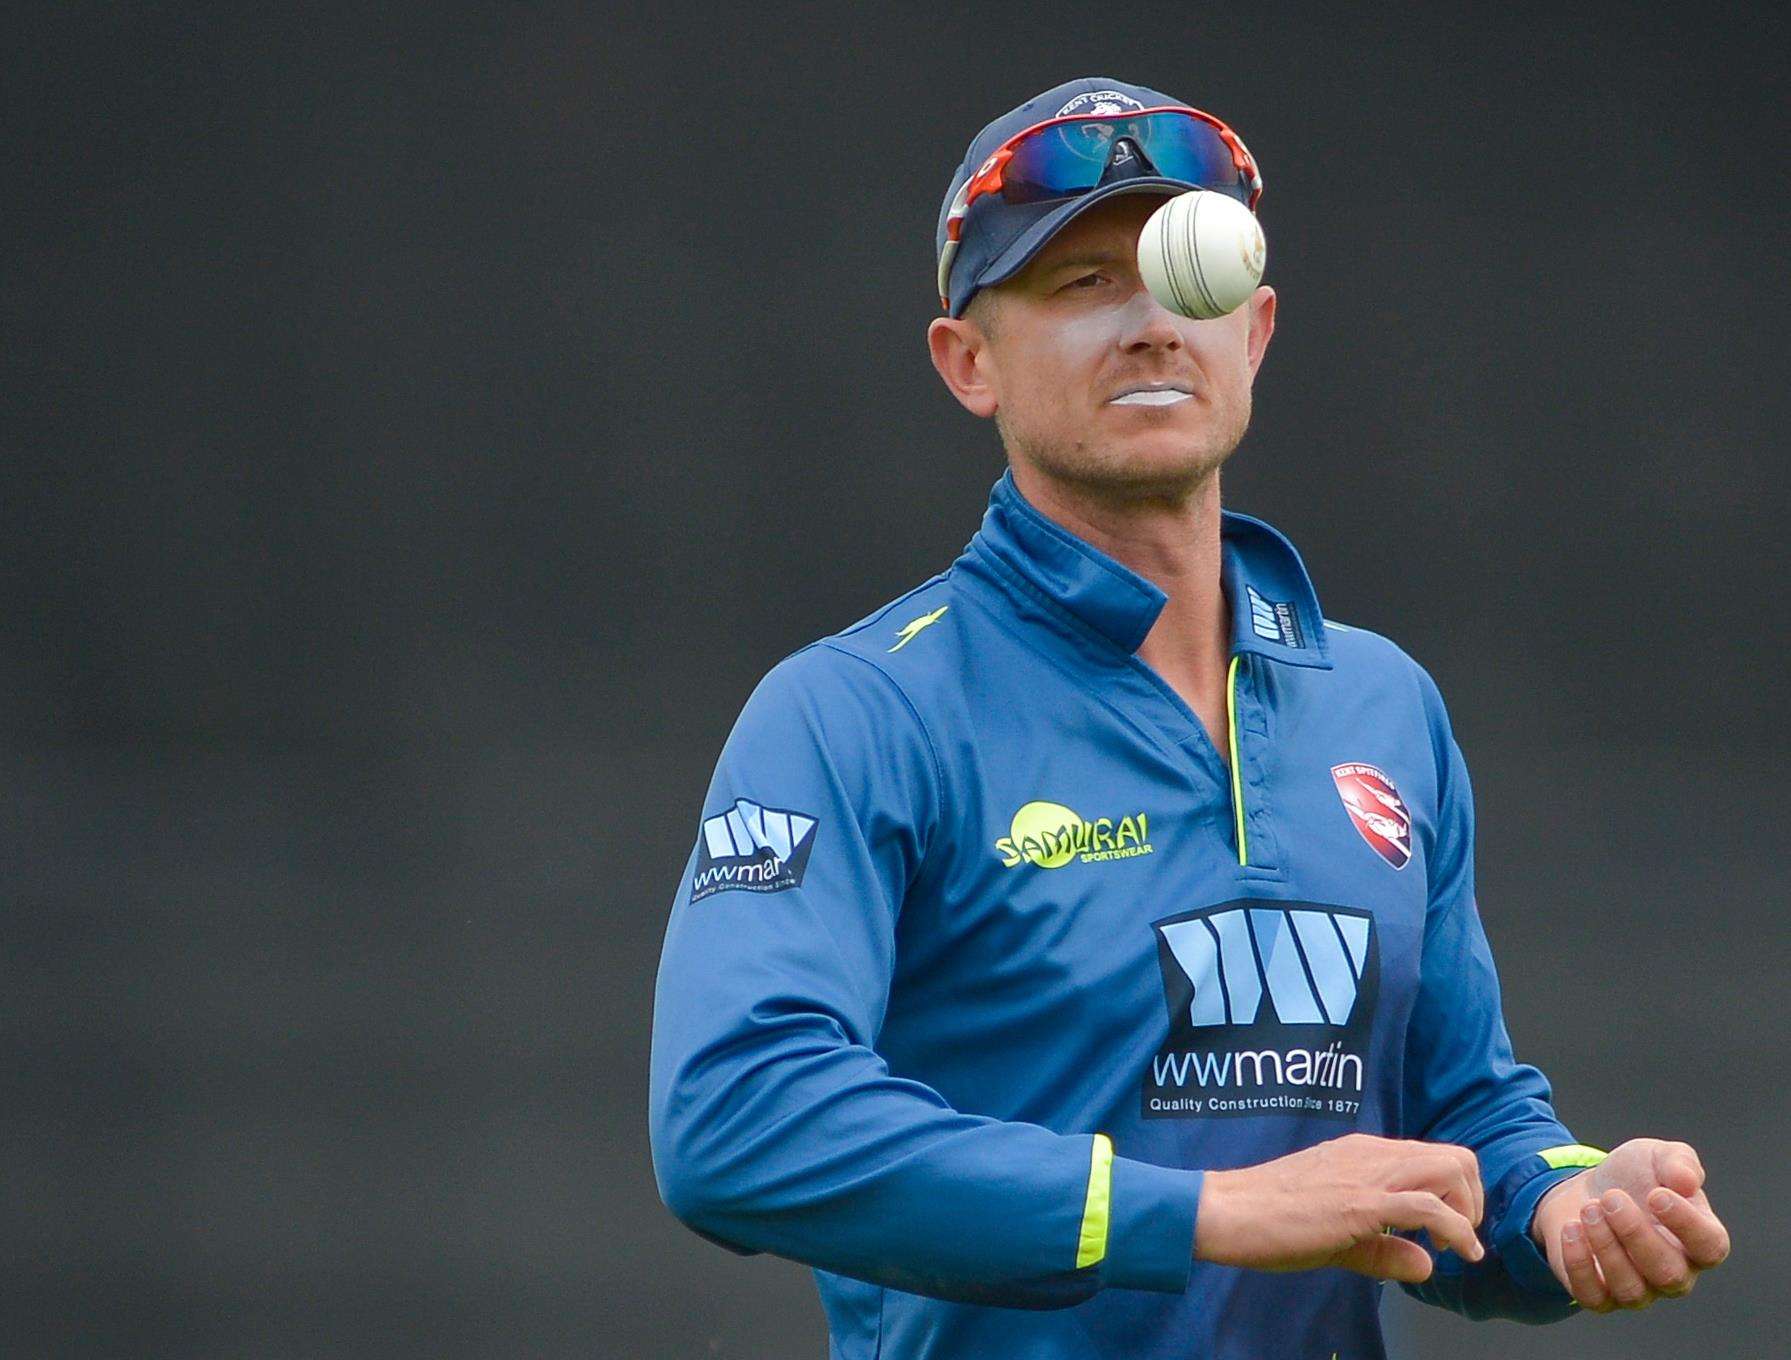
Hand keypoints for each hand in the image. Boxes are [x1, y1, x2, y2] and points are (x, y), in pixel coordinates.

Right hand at [1195, 1132, 1484, 1283]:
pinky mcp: (1363, 1202)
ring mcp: (1369, 1174)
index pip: (1432, 1156)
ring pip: (1450, 1168)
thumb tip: (1427, 1265)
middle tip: (1459, 1237)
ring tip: (1457, 1245)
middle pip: (1455, 1156)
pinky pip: (1430, 1206)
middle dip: (1472, 1199)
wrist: (1231, 1210)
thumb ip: (1384, 1249)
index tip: (1446, 1231)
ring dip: (1468, 1211)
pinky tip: (1454, 1254)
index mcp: (1363, 1154)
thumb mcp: (1338, 1236)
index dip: (1454, 1194)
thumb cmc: (1271, 1219)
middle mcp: (1372, 1154)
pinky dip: (1456, 1230)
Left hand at [1531, 1137, 1730, 1310]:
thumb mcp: (1657, 1156)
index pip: (1711, 1247)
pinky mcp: (1600, 1295)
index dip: (1686, 1224)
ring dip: (1606, 1246)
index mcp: (1699, 1241)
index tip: (1656, 1194)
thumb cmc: (1633, 1177)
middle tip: (1610, 1197)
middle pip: (1668, 1274)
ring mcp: (1639, 1290)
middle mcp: (1675, 1273)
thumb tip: (1687, 1182)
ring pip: (1632, 1290)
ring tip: (1588, 1208)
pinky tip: (1571, 1228)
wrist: (1585, 1189)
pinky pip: (1593, 1297)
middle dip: (1635, 1233)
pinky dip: (1579, 1265)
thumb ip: (1680, 1162)